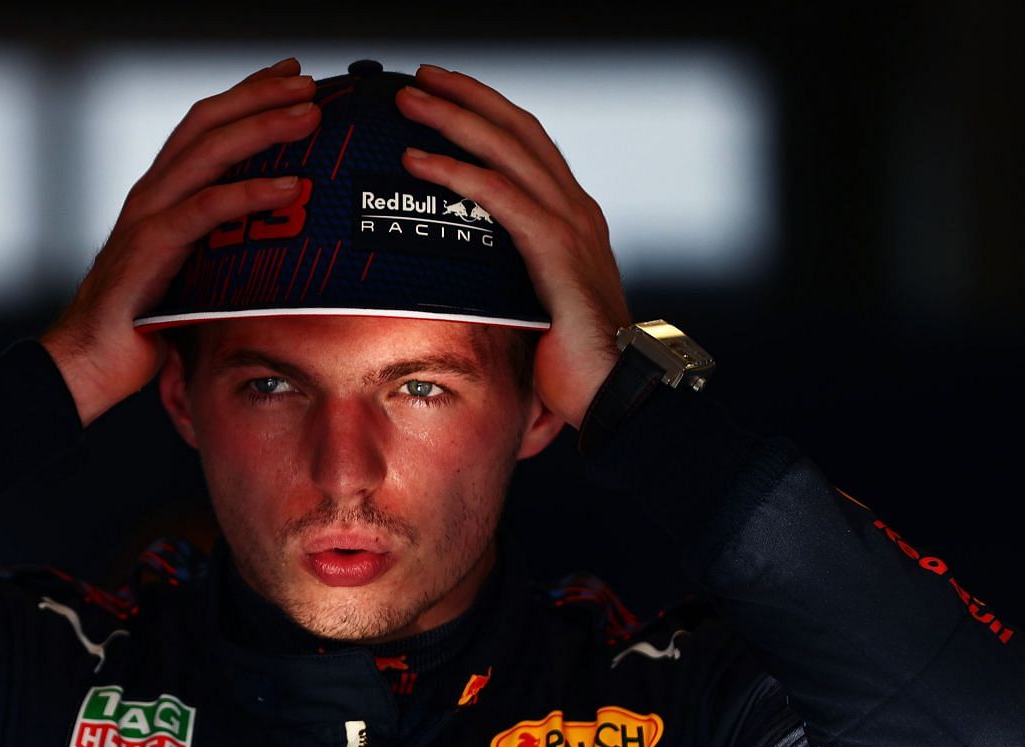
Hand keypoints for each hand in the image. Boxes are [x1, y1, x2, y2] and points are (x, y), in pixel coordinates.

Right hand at [40, 58, 320, 425]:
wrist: (91, 359)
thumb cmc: (143, 323)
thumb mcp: (192, 272)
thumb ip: (222, 246)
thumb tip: (278, 245)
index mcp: (160, 193)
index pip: (204, 125)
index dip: (246, 94)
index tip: (290, 76)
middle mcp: (152, 192)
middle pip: (207, 122)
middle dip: (260, 95)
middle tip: (309, 81)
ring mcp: (148, 215)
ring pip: (209, 153)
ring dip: (263, 128)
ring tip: (309, 116)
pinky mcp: (151, 247)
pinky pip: (207, 209)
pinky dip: (251, 193)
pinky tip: (289, 187)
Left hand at [393, 64, 631, 429]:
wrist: (615, 390)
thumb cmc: (574, 362)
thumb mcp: (535, 306)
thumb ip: (508, 279)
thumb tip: (458, 280)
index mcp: (573, 217)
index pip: (529, 144)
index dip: (488, 111)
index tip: (447, 92)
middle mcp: (576, 209)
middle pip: (517, 129)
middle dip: (467, 96)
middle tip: (420, 77)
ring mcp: (570, 224)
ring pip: (506, 149)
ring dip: (453, 119)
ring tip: (409, 102)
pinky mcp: (555, 248)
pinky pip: (498, 195)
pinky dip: (455, 172)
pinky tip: (418, 161)